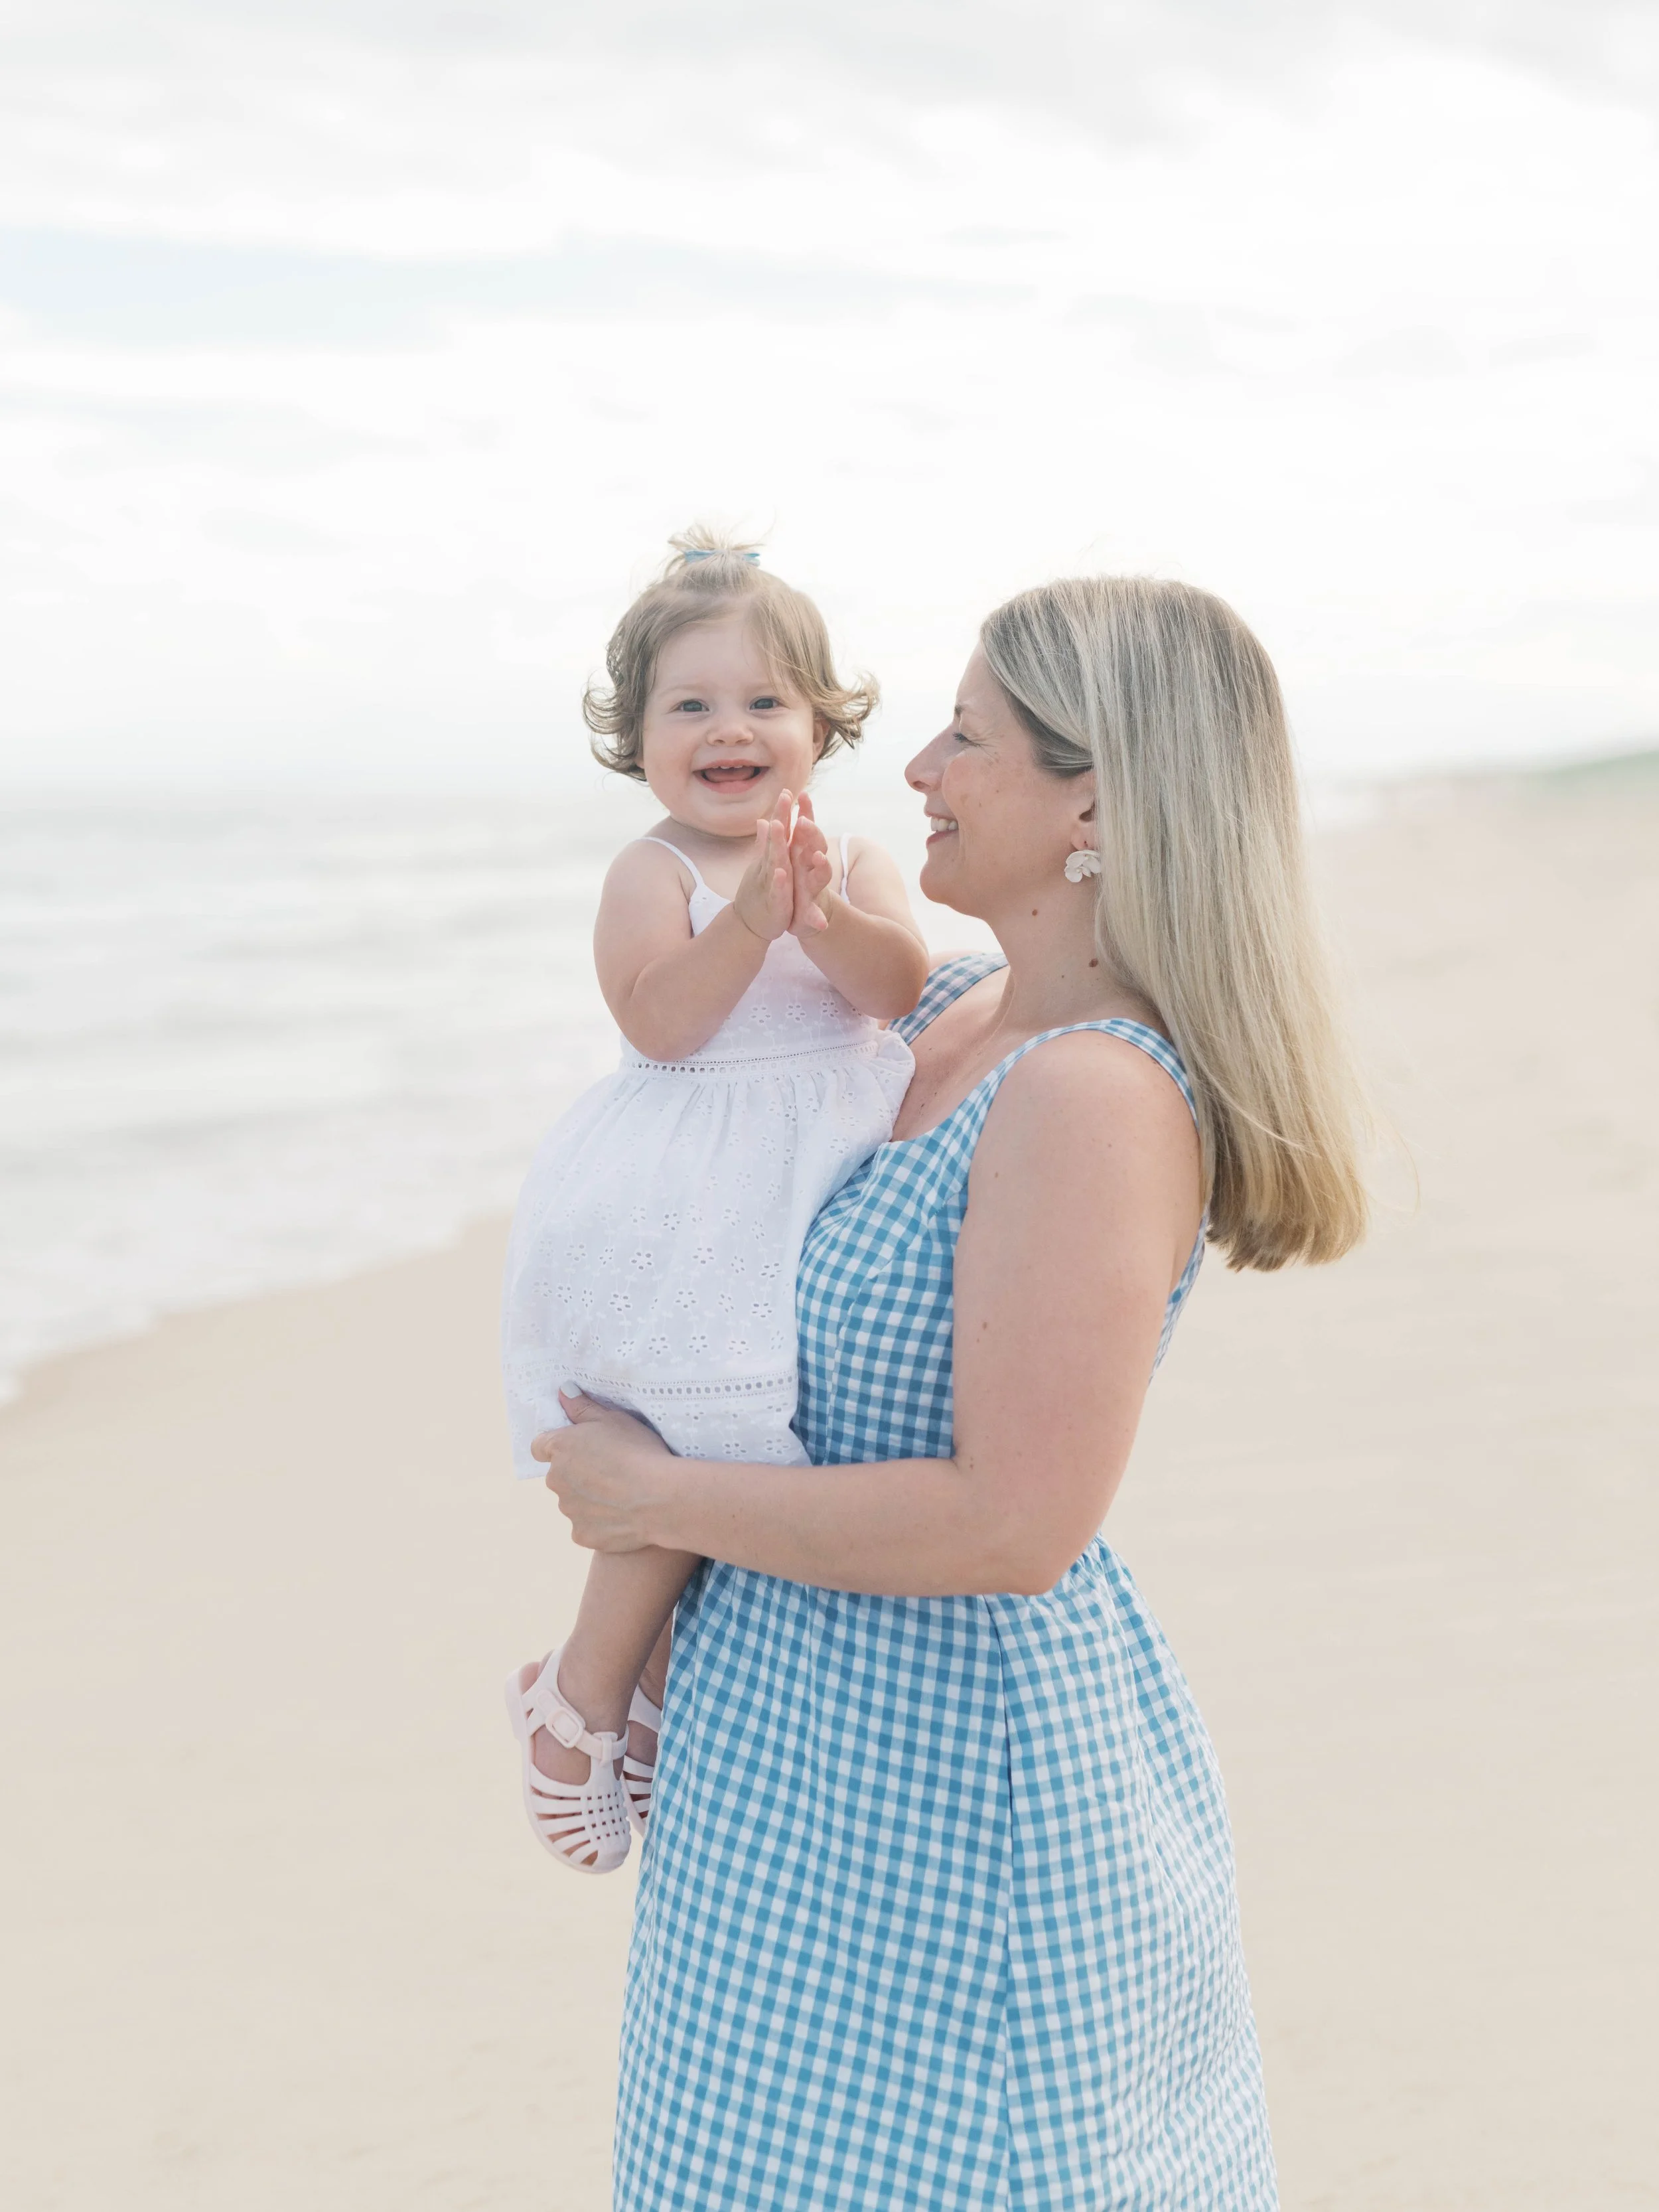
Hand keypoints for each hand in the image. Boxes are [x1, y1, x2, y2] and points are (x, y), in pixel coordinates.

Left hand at [534, 1389, 671, 1551]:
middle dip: (578, 1474)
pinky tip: (623, 1517)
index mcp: (560, 1448)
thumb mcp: (613, 1419)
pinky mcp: (581, 1535)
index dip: (558, 1447)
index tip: (578, 1449)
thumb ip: (582, 1407)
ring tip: (623, 1495)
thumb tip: (563, 1392)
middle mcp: (556, 1480)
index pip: (540, 1446)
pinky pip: (586, 1527)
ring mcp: (568, 1510)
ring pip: (574, 1503)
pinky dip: (600, 1523)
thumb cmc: (638, 1451)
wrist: (660, 1498)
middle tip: (610, 1471)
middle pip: (560, 1476)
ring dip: (590, 1499)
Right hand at [731, 793, 794, 942]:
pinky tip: (781, 871)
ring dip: (776, 843)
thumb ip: (765, 843)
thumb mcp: (765, 865)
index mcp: (773, 857)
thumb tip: (764, 821)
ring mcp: (771, 882)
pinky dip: (778, 881)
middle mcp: (771, 866)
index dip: (781, 810)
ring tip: (777, 824)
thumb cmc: (760, 891)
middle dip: (781, 817)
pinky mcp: (775, 902)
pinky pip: (777, 890)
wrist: (751, 924)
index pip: (777, 830)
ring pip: (775, 860)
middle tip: (784, 795)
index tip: (787, 789)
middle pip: (776, 838)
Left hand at [787, 790, 831, 938]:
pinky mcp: (812, 912)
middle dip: (812, 834)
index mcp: (803, 856)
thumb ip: (783, 838)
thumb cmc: (797, 883)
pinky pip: (815, 914)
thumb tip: (776, 814)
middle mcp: (813, 869)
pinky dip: (817, 916)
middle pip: (817, 846)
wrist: (801, 916)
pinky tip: (820, 921)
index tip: (803, 794)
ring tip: (819, 858)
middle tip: (803, 821)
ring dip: (822, 866)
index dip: (806, 812)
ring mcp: (815, 890)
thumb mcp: (788, 859)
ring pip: (821, 875)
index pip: (807, 831)